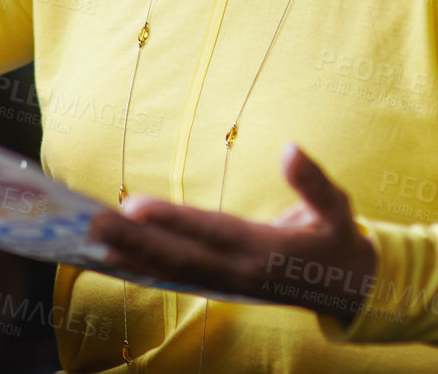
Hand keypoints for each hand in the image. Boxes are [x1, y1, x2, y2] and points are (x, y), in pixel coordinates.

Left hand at [88, 142, 377, 325]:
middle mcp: (238, 270)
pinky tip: (112, 257)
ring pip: (170, 270)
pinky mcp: (219, 285)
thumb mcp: (338, 209)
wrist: (347, 290)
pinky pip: (175, 277)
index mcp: (264, 249)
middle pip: (178, 256)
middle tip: (91, 222)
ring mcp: (226, 283)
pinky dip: (143, 268)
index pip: (209, 231)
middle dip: (133, 240)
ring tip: (90, 238)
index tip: (133, 206)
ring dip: (129, 255)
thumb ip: (313, 182)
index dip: (171, 220)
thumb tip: (290, 148)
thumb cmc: (338, 240)